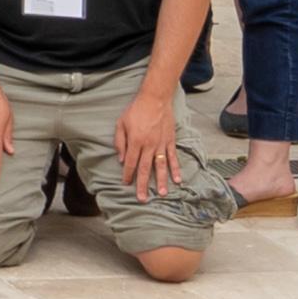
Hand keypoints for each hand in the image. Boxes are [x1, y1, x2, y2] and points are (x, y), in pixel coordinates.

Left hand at [111, 81, 182, 198]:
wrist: (155, 99)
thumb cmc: (135, 111)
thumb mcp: (121, 124)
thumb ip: (120, 142)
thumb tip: (122, 159)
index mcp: (136, 141)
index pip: (131, 162)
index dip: (128, 174)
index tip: (126, 184)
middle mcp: (149, 145)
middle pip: (146, 168)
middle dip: (143, 185)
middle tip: (142, 199)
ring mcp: (161, 144)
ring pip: (161, 166)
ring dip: (162, 181)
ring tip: (162, 194)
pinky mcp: (170, 141)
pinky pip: (173, 158)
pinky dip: (175, 169)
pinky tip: (177, 180)